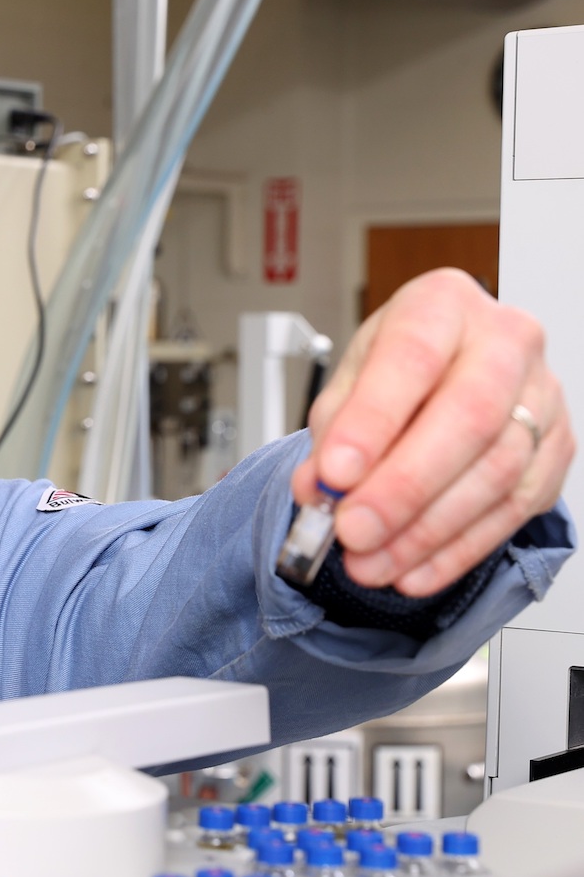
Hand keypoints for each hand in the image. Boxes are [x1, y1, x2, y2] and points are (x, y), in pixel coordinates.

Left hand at [293, 268, 572, 596]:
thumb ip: (329, 434)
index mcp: (443, 305)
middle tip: (352, 531)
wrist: (446, 369)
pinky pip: (515, 508)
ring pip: (496, 472)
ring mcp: (543, 394)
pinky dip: (458, 550)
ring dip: (425, 531)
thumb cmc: (397, 369)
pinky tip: (414, 571)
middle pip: (468, 419)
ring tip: (370, 562)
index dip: (373, 421)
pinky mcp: (557, 448)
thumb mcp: (347, 383)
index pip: (412, 359)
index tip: (334, 474)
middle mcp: (505, 340)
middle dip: (403, 488)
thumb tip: (318, 488)